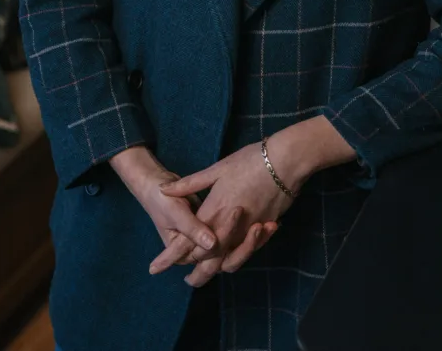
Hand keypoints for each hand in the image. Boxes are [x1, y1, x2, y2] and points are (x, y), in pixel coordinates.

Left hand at [149, 139, 300, 284]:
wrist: (285, 161)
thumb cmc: (250, 161)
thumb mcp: (218, 169)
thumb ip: (190, 184)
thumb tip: (164, 190)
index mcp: (214, 211)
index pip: (188, 242)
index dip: (171, 256)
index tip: (155, 267)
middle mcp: (230, 227)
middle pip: (208, 260)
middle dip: (196, 273)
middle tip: (187, 280)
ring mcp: (248, 231)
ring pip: (229, 260)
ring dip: (216, 269)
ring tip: (207, 274)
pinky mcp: (263, 229)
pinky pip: (247, 250)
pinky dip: (239, 255)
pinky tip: (234, 253)